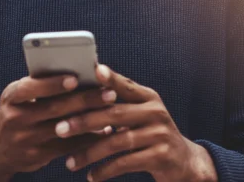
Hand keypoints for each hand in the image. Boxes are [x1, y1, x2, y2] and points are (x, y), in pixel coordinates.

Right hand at [0, 75, 116, 181]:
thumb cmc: (18, 113)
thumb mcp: (19, 97)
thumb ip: (41, 85)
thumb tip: (79, 70)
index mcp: (11, 97)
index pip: (30, 88)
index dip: (52, 84)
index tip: (75, 78)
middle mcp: (16, 118)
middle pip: (54, 108)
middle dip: (84, 100)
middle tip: (109, 93)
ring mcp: (26, 139)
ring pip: (64, 129)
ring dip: (91, 119)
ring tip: (111, 110)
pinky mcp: (37, 156)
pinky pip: (67, 147)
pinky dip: (88, 138)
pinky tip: (104, 130)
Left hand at [56, 65, 217, 181]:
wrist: (184, 162)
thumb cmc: (151, 134)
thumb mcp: (141, 114)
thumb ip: (120, 102)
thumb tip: (84, 87)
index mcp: (148, 97)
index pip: (125, 85)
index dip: (109, 78)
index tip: (92, 71)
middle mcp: (155, 112)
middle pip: (115, 113)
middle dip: (84, 121)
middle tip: (60, 129)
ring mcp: (160, 134)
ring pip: (118, 141)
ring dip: (90, 152)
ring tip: (70, 162)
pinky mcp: (161, 156)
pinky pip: (126, 163)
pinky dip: (105, 170)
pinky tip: (91, 176)